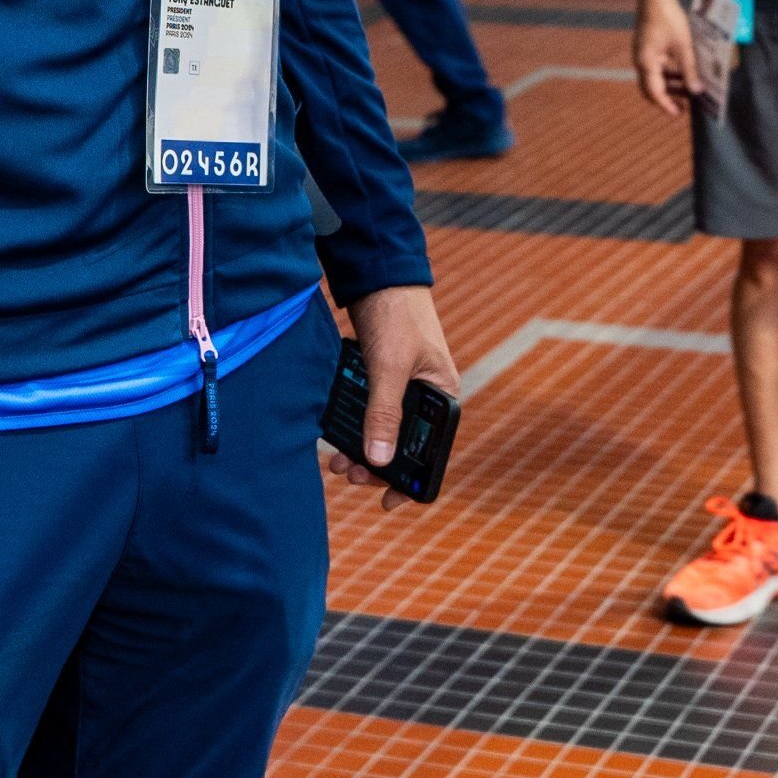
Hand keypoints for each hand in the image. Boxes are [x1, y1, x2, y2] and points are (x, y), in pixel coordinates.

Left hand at [330, 283, 458, 494]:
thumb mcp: (390, 367)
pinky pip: (370, 413)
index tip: (387, 502)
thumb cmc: (396, 316)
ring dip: (361, 449)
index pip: (432, 450)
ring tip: (336, 460)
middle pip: (403, 445)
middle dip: (376, 465)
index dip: (412, 480)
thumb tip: (377, 461)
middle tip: (347, 473)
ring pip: (383, 431)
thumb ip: (384, 413)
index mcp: (442, 395)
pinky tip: (335, 435)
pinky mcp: (382, 378)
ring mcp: (403, 387)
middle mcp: (426, 395)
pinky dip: (355, 427)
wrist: (379, 274)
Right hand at [634, 0, 700, 112]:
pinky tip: (684, 72)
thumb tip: (696, 90)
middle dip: (668, 98)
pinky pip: (657, 67)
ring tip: (689, 89)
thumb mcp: (683, 46)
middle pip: (651, 88)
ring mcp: (643, 55)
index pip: (654, 92)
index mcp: (646, 63)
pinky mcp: (648, 48)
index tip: (678, 114)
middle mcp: (641, 61)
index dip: (666, 105)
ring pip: (655, 78)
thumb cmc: (668, 19)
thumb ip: (689, 69)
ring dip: (670, 85)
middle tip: (685, 106)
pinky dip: (669, 73)